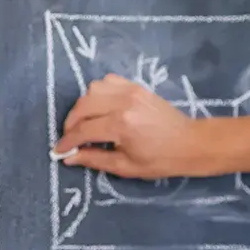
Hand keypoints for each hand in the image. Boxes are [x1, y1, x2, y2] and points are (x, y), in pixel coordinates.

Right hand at [53, 74, 203, 178]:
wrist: (190, 143)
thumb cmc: (160, 160)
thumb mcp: (126, 167)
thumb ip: (95, 160)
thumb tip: (69, 157)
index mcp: (121, 125)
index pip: (83, 130)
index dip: (67, 141)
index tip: (58, 151)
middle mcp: (123, 102)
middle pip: (83, 106)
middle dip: (71, 123)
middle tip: (71, 138)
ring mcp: (130, 91)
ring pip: (92, 89)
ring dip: (83, 106)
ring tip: (85, 123)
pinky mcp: (136, 86)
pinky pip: (108, 82)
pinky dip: (98, 93)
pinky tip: (100, 108)